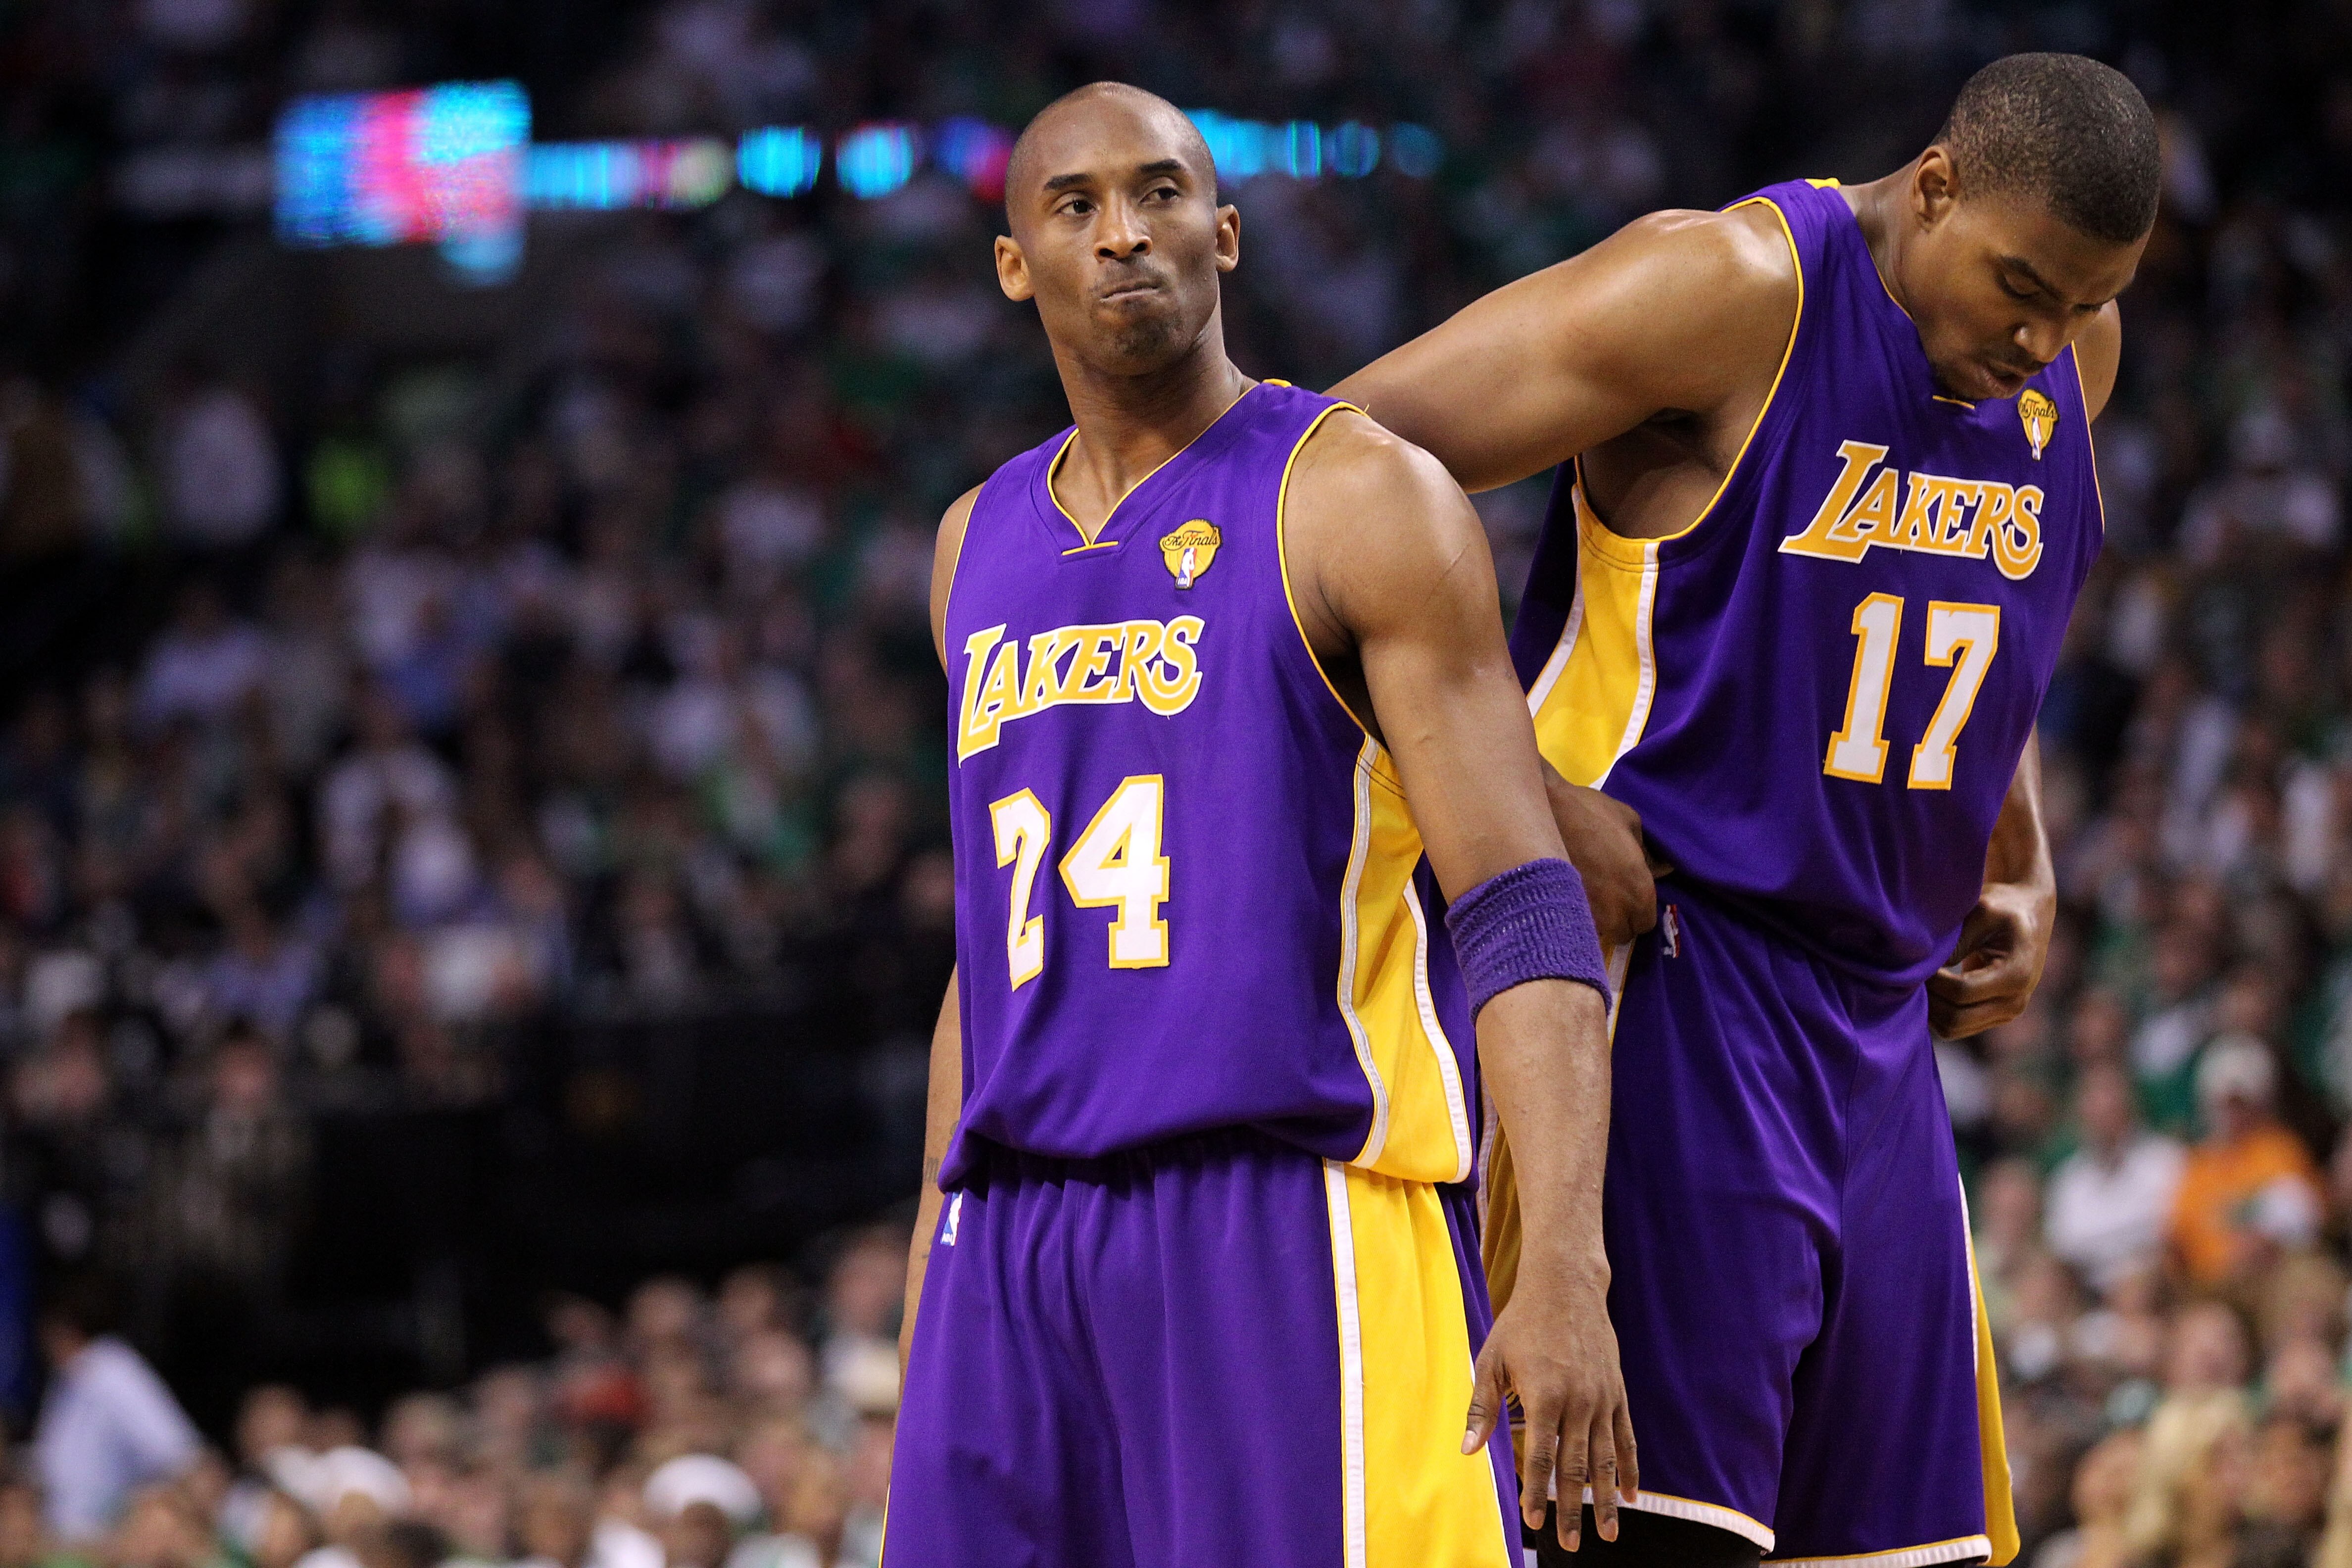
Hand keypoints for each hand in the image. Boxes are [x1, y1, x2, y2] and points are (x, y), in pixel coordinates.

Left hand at [1463, 1252, 1636, 1551]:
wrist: (1567, 1287)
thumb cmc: (1521, 1324)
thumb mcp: (1491, 1360)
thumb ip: (1481, 1408)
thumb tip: (1466, 1451)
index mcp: (1544, 1395)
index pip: (1539, 1457)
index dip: (1536, 1492)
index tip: (1533, 1521)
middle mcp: (1579, 1401)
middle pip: (1575, 1467)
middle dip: (1571, 1509)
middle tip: (1570, 1544)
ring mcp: (1603, 1398)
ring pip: (1606, 1459)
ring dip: (1606, 1499)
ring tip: (1608, 1534)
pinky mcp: (1618, 1392)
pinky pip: (1626, 1438)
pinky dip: (1629, 1468)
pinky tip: (1630, 1494)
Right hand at [1543, 768, 1666, 950]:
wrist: (1543, 812)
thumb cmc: (1592, 812)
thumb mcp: (1630, 821)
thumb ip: (1648, 851)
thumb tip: (1659, 867)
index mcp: (1639, 889)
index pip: (1646, 924)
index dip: (1640, 911)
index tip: (1631, 897)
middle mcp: (1615, 910)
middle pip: (1622, 934)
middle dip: (1620, 921)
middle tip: (1613, 899)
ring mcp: (1587, 913)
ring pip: (1598, 931)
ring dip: (1599, 920)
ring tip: (1591, 897)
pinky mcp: (1562, 910)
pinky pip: (1577, 921)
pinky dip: (1577, 913)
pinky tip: (1572, 894)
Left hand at [1928, 877, 2052, 1037]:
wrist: (2027, 914)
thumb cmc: (2002, 907)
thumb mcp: (1982, 912)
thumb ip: (1957, 941)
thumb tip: (1926, 970)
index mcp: (2016, 975)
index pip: (1961, 992)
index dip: (1932, 981)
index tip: (1916, 963)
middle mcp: (2014, 1002)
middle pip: (1955, 1018)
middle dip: (1927, 999)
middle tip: (1909, 975)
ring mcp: (2005, 1014)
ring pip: (1953, 1029)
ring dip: (1928, 1009)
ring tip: (1917, 981)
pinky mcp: (1994, 1016)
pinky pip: (1956, 1027)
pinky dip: (1936, 1014)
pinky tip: (1928, 989)